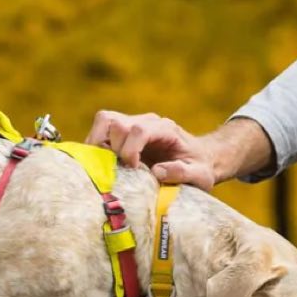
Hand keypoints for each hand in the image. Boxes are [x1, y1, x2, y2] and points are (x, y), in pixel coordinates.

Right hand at [86, 111, 215, 188]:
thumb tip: (157, 171)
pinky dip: (95, 146)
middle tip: (118, 170)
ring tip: (104, 165)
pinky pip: (100, 130)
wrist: (199, 157)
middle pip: (117, 123)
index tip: (132, 169)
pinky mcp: (122, 132)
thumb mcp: (200, 175)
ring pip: (104, 120)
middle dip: (112, 148)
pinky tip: (103, 164)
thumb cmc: (199, 167)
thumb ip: (183, 173)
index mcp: (166, 129)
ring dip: (97, 143)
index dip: (130, 150)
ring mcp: (133, 124)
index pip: (139, 130)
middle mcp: (147, 121)